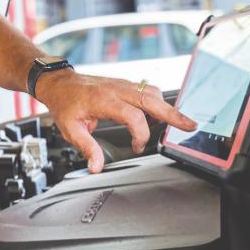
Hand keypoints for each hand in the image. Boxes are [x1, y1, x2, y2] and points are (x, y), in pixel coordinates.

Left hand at [36, 70, 196, 172]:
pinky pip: (146, 90)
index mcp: (103, 99)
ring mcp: (122, 84)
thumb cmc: (64, 103)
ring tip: (174, 124)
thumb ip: (86, 148)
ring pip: (151, 92)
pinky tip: (157, 115)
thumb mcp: (70, 129)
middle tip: (190, 126)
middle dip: (172, 114)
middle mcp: (116, 89)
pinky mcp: (124, 85)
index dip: (140, 134)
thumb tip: (96, 166)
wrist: (59, 83)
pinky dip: (156, 102)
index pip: (133, 115)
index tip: (136, 147)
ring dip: (165, 107)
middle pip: (151, 99)